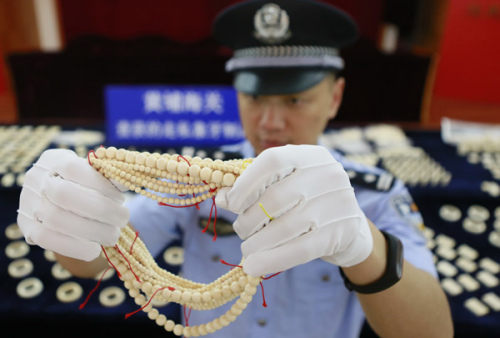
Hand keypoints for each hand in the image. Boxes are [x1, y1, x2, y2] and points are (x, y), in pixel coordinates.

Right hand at [17, 149, 128, 260]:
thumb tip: (131, 180)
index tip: (121, 198)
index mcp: (54, 160)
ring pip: (56, 219)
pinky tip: (95, 250)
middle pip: (64, 195)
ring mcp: (28, 204)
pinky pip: (47, 239)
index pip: (73, 168)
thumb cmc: (83, 185)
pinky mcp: (27, 228)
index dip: (100, 184)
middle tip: (123, 219)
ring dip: (91, 230)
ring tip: (113, 235)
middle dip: (100, 209)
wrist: (56, 202)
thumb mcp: (93, 175)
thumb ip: (109, 178)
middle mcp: (36, 180)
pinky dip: (74, 247)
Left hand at [216, 145, 372, 276]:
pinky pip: (299, 250)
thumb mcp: (287, 186)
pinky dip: (271, 260)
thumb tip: (221, 198)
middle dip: (248, 219)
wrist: (350, 229)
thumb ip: (256, 187)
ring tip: (247, 249)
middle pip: (274, 198)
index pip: (272, 162)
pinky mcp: (341, 233)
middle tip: (241, 230)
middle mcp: (327, 174)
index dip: (245, 184)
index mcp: (311, 156)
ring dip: (256, 243)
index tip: (229, 203)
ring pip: (284, 227)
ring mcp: (338, 204)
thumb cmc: (308, 203)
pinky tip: (254, 267)